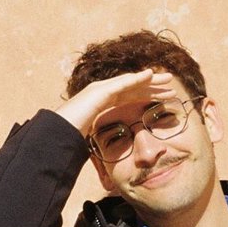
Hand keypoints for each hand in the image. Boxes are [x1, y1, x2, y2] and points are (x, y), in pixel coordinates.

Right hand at [55, 69, 175, 135]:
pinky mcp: (100, 91)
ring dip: (150, 80)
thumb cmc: (70, 137)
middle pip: (133, 88)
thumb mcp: (93, 138)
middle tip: (171, 86)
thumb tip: (113, 151)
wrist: (56, 132)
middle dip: (153, 87)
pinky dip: (137, 79)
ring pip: (131, 83)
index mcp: (103, 103)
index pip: (130, 98)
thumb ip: (103, 138)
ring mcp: (100, 90)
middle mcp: (102, 93)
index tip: (164, 99)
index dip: (148, 96)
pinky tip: (150, 75)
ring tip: (167, 79)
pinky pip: (122, 83)